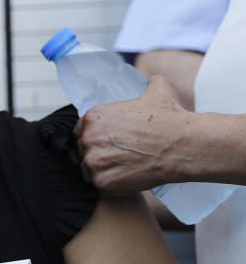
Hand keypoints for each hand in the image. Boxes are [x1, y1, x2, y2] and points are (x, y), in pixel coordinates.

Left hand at [74, 75, 190, 193]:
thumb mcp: (158, 88)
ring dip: (100, 168)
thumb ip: (148, 81)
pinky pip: (97, 184)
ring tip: (122, 165)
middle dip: (97, 152)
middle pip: (82, 149)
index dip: (95, 136)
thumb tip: (151, 79)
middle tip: (117, 154)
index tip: (108, 141)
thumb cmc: (170, 118)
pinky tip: (124, 176)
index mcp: (93, 117)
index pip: (81, 130)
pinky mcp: (101, 182)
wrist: (183, 145)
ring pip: (87, 168)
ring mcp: (93, 162)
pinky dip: (109, 182)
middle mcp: (88, 139)